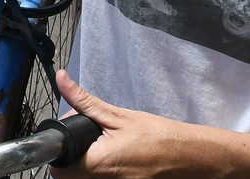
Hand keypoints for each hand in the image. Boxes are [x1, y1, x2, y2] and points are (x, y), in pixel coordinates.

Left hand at [52, 71, 200, 178]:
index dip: (58, 155)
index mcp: (100, 164)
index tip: (66, 143)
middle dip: (72, 161)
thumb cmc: (160, 137)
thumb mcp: (119, 116)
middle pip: (71, 178)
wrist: (191, 157)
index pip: (60, 170)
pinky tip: (114, 162)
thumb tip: (63, 81)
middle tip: (85, 144)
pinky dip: (102, 174)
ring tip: (101, 151)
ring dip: (86, 167)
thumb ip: (85, 101)